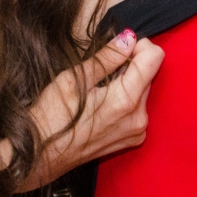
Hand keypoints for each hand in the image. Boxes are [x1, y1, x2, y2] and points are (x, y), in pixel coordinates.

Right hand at [18, 31, 164, 189]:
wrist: (40, 157)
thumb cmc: (52, 117)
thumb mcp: (74, 79)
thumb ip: (107, 58)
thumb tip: (128, 38)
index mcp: (127, 100)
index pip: (155, 58)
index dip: (139, 45)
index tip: (118, 47)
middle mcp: (139, 117)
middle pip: (149, 74)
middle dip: (130, 64)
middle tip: (100, 70)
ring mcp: (137, 131)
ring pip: (143, 91)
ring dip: (127, 82)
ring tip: (98, 89)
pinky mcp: (132, 139)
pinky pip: (137, 109)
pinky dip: (125, 100)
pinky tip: (102, 105)